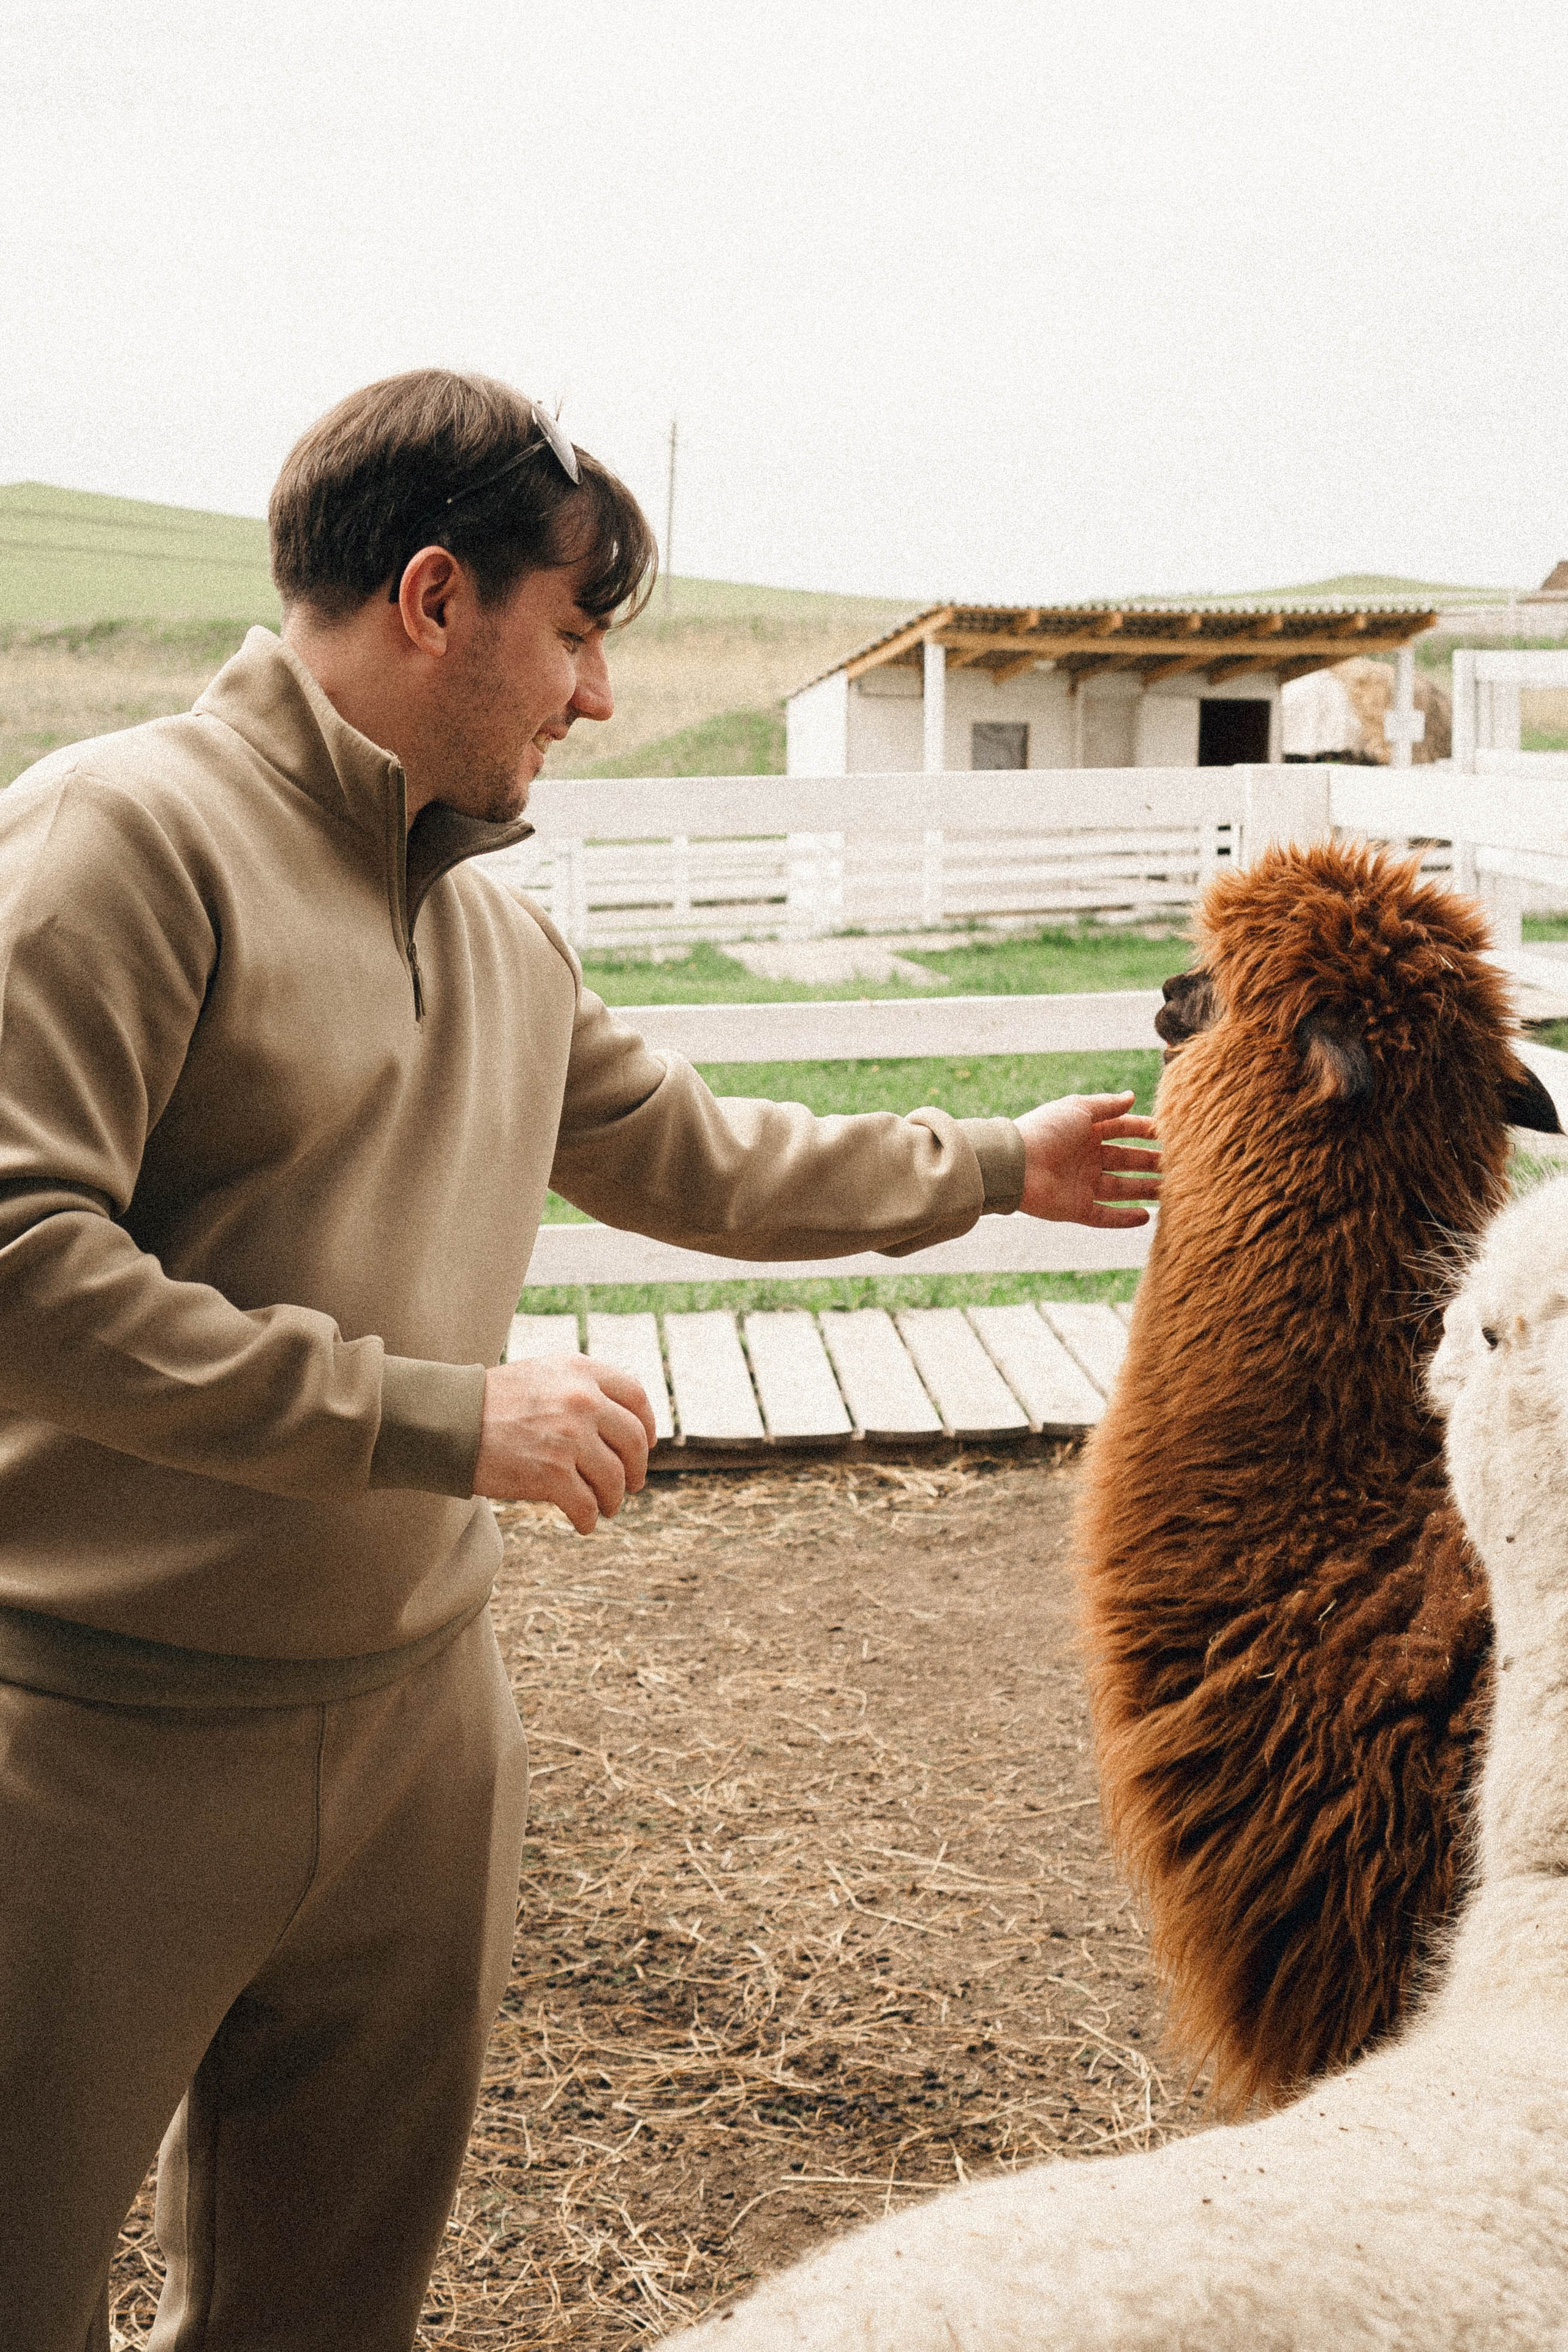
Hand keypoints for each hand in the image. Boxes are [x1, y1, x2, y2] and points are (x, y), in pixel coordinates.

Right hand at [472, 1354, 656, 1531]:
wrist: (448, 1422)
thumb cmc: (490, 1402)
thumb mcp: (542, 1374)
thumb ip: (580, 1388)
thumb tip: (619, 1421)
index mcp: (580, 1371)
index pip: (636, 1396)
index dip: (647, 1424)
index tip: (647, 1443)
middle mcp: (582, 1400)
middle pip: (633, 1440)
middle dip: (636, 1468)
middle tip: (631, 1484)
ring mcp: (569, 1437)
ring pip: (614, 1478)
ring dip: (612, 1498)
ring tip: (605, 1507)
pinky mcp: (551, 1473)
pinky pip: (586, 1504)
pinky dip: (588, 1518)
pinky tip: (583, 1523)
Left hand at [1015, 1091, 1159, 1228]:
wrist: (1014, 1164)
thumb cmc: (1045, 1130)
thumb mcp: (1079, 1109)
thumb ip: (1107, 1106)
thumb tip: (1132, 1096)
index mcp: (1086, 1131)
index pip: (1123, 1129)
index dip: (1145, 1131)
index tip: (1171, 1133)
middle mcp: (1086, 1158)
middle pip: (1126, 1160)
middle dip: (1151, 1162)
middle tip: (1179, 1165)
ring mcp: (1082, 1184)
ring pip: (1121, 1188)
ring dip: (1145, 1190)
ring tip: (1171, 1191)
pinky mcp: (1076, 1208)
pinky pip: (1105, 1216)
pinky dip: (1124, 1218)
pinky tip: (1147, 1217)